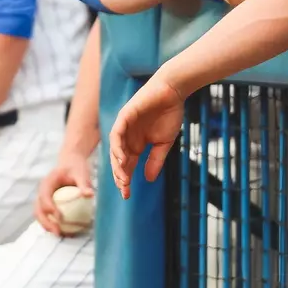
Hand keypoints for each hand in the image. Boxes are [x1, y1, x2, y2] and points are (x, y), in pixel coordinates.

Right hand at [35, 151, 96, 236]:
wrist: (71, 164)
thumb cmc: (77, 167)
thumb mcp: (81, 173)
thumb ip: (84, 184)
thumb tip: (90, 195)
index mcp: (47, 182)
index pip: (44, 196)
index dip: (49, 207)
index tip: (60, 217)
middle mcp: (42, 192)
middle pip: (38, 209)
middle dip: (45, 222)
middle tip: (57, 232)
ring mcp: (43, 199)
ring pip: (40, 215)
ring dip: (47, 226)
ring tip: (59, 235)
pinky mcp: (48, 204)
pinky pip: (48, 216)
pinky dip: (53, 224)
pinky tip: (64, 232)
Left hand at [108, 77, 185, 198]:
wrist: (172, 92)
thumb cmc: (169, 114)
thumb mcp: (163, 143)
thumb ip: (155, 160)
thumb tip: (147, 180)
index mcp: (136, 144)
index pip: (127, 166)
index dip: (126, 180)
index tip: (127, 196)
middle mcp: (127, 137)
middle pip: (118, 161)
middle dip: (120, 176)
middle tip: (124, 190)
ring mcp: (124, 127)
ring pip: (115, 149)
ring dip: (118, 164)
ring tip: (123, 178)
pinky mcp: (125, 116)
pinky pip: (116, 133)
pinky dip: (117, 146)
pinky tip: (122, 157)